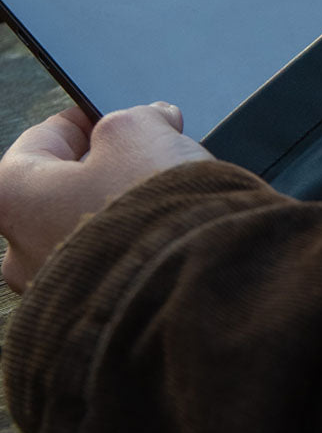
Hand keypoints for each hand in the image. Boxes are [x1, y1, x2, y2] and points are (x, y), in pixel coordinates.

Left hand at [0, 103, 211, 291]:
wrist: (192, 283)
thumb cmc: (150, 210)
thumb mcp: (139, 132)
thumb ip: (137, 117)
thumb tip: (153, 119)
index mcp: (12, 198)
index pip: (38, 141)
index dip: (80, 120)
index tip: (109, 115)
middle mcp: (21, 251)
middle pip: (60, 192)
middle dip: (102, 171)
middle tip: (144, 157)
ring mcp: (57, 291)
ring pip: (88, 233)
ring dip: (121, 211)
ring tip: (167, 201)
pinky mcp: (95, 316)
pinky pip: (112, 270)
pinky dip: (135, 250)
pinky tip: (168, 236)